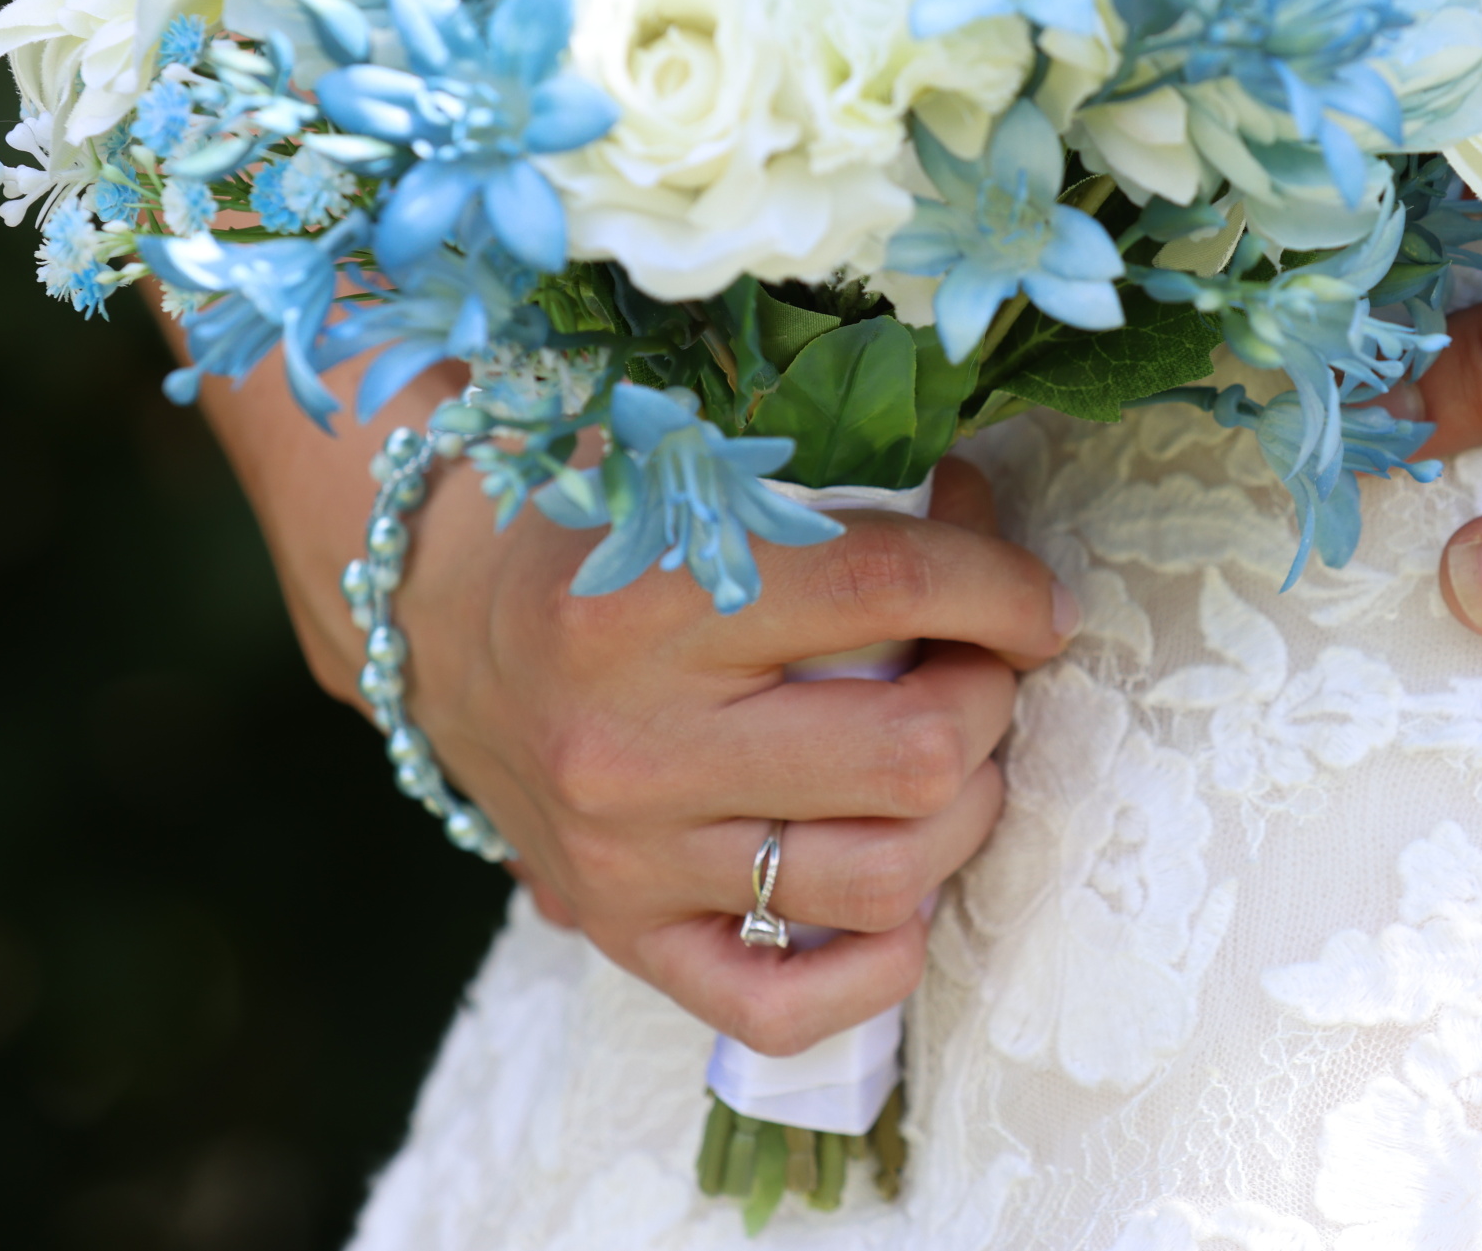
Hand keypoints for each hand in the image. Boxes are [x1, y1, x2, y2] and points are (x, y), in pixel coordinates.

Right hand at [207, 356, 1072, 1056]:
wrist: (442, 620)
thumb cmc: (603, 531)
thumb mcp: (700, 476)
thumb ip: (840, 490)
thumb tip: (984, 514)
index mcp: (651, 598)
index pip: (887, 590)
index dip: (1001, 589)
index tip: (1039, 600)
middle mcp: (635, 742)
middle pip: (913, 753)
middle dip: (990, 701)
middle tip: (985, 669)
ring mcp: (629, 856)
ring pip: (884, 877)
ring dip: (963, 814)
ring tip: (950, 761)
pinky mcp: (623, 935)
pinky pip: (783, 1005)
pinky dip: (878, 966)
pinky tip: (906, 894)